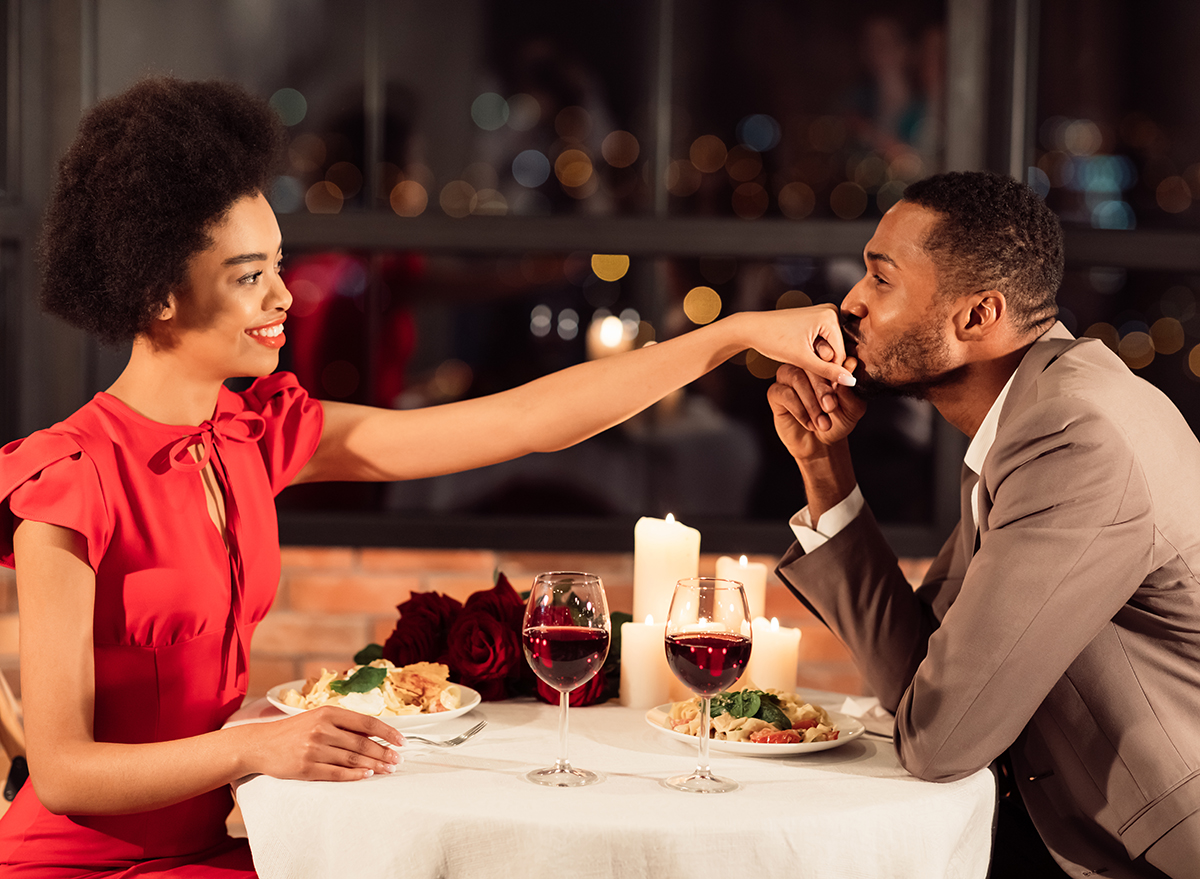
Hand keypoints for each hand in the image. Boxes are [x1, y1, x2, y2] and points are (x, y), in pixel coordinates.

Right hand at [240, 706, 403, 781]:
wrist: (260, 744)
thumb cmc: (294, 730)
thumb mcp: (318, 718)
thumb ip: (344, 725)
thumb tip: (375, 736)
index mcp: (328, 713)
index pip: (366, 723)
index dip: (387, 732)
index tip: (401, 741)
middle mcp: (322, 729)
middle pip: (362, 743)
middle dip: (384, 753)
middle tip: (398, 760)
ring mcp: (313, 749)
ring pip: (352, 759)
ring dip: (373, 765)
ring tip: (387, 769)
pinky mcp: (305, 768)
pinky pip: (336, 773)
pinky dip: (354, 775)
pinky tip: (367, 775)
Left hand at [740, 305, 855, 388]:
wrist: (752, 328)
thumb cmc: (773, 340)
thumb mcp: (802, 359)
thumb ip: (827, 371)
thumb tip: (852, 382)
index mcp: (830, 316)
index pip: (841, 354)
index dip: (830, 373)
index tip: (821, 387)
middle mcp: (830, 310)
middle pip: (836, 350)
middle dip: (822, 364)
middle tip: (805, 371)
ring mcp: (823, 313)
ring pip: (829, 347)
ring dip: (817, 360)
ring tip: (800, 362)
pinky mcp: (816, 318)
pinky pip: (822, 341)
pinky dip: (813, 352)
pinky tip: (799, 355)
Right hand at [768, 360, 865, 460]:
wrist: (821, 443)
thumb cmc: (838, 420)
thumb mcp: (853, 408)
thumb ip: (851, 389)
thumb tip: (849, 366)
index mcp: (826, 363)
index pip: (827, 351)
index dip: (833, 362)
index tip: (842, 379)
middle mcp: (805, 365)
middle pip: (810, 364)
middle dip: (822, 388)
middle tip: (831, 407)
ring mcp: (788, 377)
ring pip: (796, 377)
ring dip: (811, 402)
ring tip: (823, 422)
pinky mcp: (776, 392)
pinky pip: (784, 393)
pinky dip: (799, 410)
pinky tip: (809, 423)